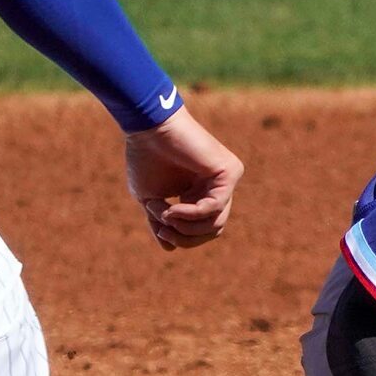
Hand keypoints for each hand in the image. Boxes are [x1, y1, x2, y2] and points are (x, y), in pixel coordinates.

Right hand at [122, 105, 241, 250]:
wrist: (148, 127)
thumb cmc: (145, 157)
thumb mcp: (149, 199)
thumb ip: (161, 222)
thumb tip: (170, 248)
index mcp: (199, 193)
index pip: (202, 230)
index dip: (181, 237)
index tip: (161, 230)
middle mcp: (216, 187)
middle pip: (213, 230)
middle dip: (185, 237)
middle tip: (164, 229)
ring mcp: (225, 179)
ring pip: (216, 224)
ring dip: (185, 226)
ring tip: (166, 214)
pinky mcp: (230, 171)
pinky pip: (215, 206)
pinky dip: (192, 213)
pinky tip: (173, 209)